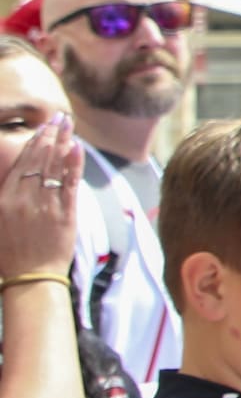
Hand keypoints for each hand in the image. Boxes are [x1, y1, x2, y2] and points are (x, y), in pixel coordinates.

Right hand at [0, 114, 78, 278]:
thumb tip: (14, 178)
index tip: (41, 129)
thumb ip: (4, 198)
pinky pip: (69, 184)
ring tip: (67, 125)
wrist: (30, 279)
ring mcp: (45, 205)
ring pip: (53, 168)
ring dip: (61, 143)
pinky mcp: (65, 214)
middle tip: (58, 118)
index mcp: (4, 200)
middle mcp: (24, 198)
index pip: (21, 164)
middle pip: (38, 160)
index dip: (33, 144)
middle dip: (49, 136)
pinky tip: (76, 148)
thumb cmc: (9, 255)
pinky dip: (73, 165)